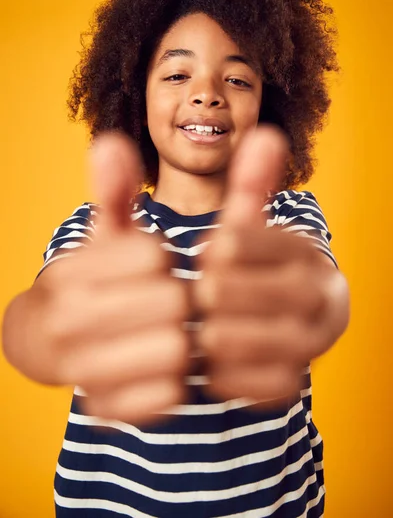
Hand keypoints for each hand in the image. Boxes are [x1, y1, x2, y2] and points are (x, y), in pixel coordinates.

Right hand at [39, 132, 190, 424]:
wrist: (52, 342)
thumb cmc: (95, 279)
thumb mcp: (105, 235)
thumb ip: (115, 190)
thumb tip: (111, 141)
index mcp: (72, 271)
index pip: (157, 256)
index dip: (168, 260)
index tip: (156, 266)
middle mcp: (68, 320)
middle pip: (172, 305)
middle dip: (182, 299)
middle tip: (173, 302)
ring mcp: (84, 369)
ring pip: (176, 352)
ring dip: (186, 340)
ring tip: (174, 332)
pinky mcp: (106, 409)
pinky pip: (170, 395)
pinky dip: (179, 380)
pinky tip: (168, 366)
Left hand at [193, 125, 344, 407]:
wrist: (274, 320)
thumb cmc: (248, 266)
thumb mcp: (244, 228)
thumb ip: (249, 187)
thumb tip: (265, 134)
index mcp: (305, 252)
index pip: (269, 243)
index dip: (231, 247)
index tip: (202, 252)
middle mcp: (320, 295)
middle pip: (281, 293)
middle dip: (231, 294)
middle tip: (196, 296)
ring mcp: (313, 341)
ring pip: (280, 341)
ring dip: (231, 337)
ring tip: (197, 333)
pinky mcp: (297, 380)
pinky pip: (272, 385)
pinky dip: (237, 378)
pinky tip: (209, 367)